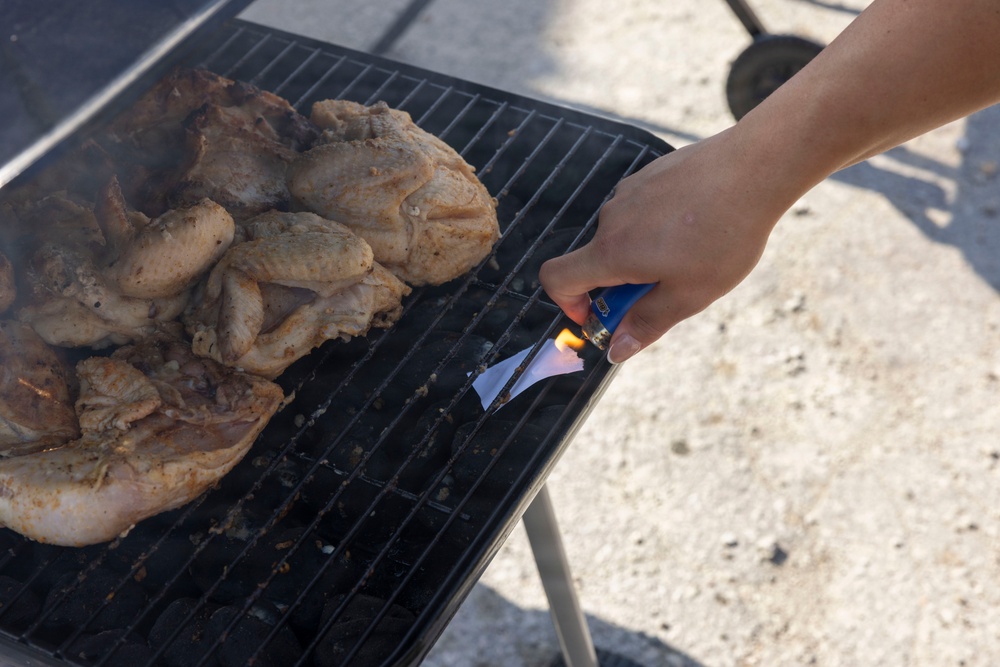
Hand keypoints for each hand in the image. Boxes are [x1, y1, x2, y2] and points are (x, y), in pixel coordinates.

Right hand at [539, 127, 797, 362]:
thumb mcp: (689, 295)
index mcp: (613, 253)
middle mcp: (611, 219)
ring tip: (693, 253)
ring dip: (643, 255)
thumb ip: (646, 324)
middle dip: (622, 284)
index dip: (568, 304)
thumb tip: (615, 350)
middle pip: (596, 261)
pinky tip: (697, 225)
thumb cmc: (724, 234)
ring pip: (622, 237)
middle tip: (670, 289)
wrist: (754, 168)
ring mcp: (628, 193)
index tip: (602, 314)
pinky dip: (657, 227)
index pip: (556, 279)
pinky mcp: (648, 176)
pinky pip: (640, 212)